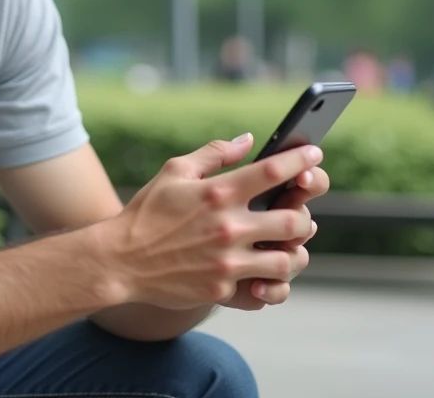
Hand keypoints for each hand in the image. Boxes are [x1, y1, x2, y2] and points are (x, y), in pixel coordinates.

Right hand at [96, 135, 321, 310]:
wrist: (120, 260)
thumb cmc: (147, 212)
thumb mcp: (174, 171)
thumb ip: (214, 153)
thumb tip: (249, 141)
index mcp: (218, 193)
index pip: (273, 171)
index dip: (301, 159)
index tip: (314, 153)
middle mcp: (227, 227)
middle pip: (293, 220)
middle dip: (303, 215)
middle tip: (298, 212)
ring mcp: (227, 262)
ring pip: (287, 261)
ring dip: (294, 252)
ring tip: (287, 246)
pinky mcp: (222, 289)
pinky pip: (265, 291)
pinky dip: (272, 285)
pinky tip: (267, 276)